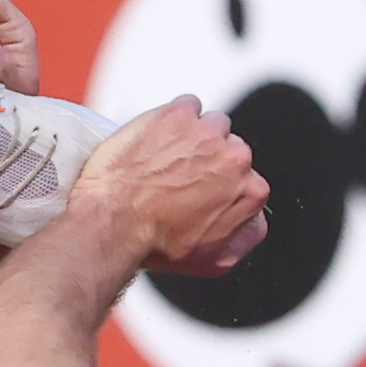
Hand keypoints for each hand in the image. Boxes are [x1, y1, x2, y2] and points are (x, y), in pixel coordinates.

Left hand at [72, 97, 266, 277]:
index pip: (245, 178)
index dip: (220, 183)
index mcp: (250, 190)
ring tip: (163, 155)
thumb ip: (244, 236)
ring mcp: (206, 132)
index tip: (200, 189)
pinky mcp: (177, 114)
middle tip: (177, 174)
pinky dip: (171, 117)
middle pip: (228, 147)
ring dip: (191, 136)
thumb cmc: (156, 242)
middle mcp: (234, 157)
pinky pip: (185, 105)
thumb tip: (251, 222)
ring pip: (209, 124)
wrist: (114, 221)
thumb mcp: (214, 260)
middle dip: (207, 158)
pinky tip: (155, 137)